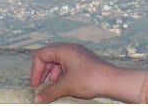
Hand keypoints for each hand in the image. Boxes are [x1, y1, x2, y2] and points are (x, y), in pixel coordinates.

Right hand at [30, 43, 147, 103]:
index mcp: (64, 50)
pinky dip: (61, 75)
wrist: (112, 81)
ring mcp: (78, 55)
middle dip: (42, 71)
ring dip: (52, 74)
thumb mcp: (66, 86)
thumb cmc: (89, 79)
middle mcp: (71, 49)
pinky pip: (67, 65)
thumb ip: (49, 92)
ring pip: (58, 61)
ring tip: (52, 87)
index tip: (35, 85)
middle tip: (39, 86)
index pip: (42, 54)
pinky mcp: (84, 62)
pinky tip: (63, 85)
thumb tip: (37, 99)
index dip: (35, 70)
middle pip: (49, 56)